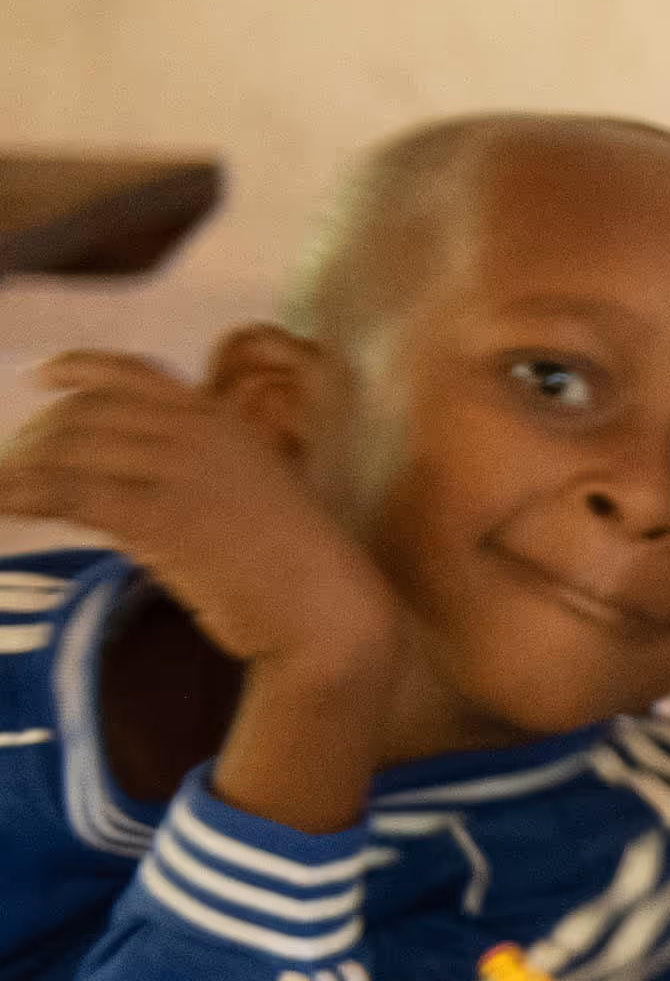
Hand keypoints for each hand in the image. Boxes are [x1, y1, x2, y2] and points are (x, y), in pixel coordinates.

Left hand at [0, 349, 404, 685]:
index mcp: (224, 420)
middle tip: (12, 469)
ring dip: (19, 469)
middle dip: (35, 439)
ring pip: (68, 450)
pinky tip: (0, 504)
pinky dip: (19, 495)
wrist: (327, 611)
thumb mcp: (250, 493)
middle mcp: (199, 432)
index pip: (135, 375)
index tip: (44, 377)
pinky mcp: (161, 516)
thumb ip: (197, 471)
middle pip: (86, 414)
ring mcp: (180, 471)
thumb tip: (124, 475)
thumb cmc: (296, 566)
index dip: (80, 369)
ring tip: (1, 492)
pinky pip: (68, 494)